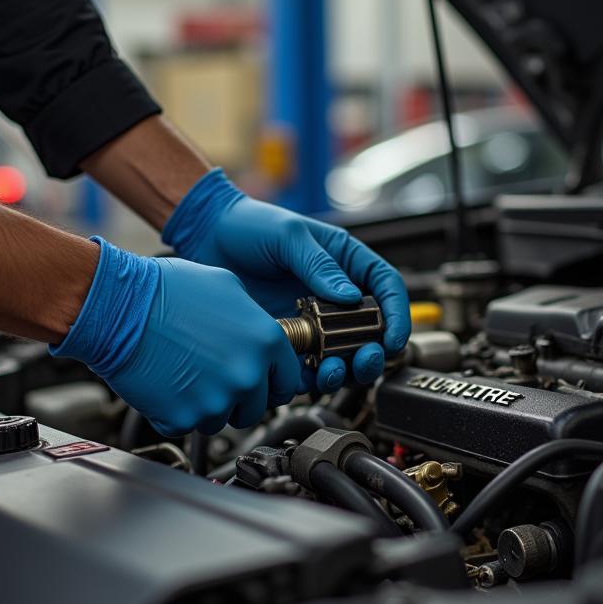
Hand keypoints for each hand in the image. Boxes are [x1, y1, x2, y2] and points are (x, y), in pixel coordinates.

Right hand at [51, 238, 301, 434]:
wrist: (117, 308)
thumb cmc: (164, 291)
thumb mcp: (226, 286)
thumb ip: (253, 318)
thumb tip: (261, 335)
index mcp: (265, 342)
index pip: (288, 382)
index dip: (273, 382)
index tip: (263, 383)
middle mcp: (246, 375)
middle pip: (257, 408)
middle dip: (240, 398)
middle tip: (214, 377)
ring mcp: (216, 400)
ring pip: (223, 420)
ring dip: (209, 406)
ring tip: (187, 376)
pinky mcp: (183, 418)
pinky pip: (189, 426)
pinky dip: (178, 413)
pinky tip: (168, 384)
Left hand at [162, 169, 410, 391]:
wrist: (204, 237)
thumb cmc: (249, 225)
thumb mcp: (288, 235)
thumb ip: (319, 265)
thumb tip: (350, 298)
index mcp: (345, 263)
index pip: (385, 288)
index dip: (398, 314)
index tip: (394, 338)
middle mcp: (334, 295)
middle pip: (371, 332)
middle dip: (374, 351)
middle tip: (366, 360)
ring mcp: (313, 321)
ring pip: (343, 355)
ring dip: (345, 370)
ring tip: (331, 370)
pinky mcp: (288, 341)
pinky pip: (307, 368)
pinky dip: (311, 378)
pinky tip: (305, 375)